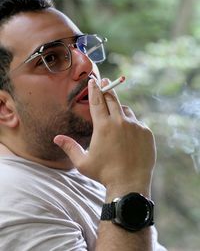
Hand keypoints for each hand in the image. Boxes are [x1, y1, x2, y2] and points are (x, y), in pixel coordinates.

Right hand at [54, 79, 155, 194]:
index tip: (93, 80)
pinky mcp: (146, 132)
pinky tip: (128, 134)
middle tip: (105, 81)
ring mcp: (135, 126)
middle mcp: (120, 122)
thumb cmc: (104, 174)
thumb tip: (56, 138)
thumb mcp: (83, 162)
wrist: (130, 184)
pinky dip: (131, 124)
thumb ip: (69, 147)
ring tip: (116, 113)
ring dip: (119, 109)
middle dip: (107, 88)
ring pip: (125, 110)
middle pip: (112, 99)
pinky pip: (137, 122)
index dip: (94, 89)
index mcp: (103, 126)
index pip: (97, 101)